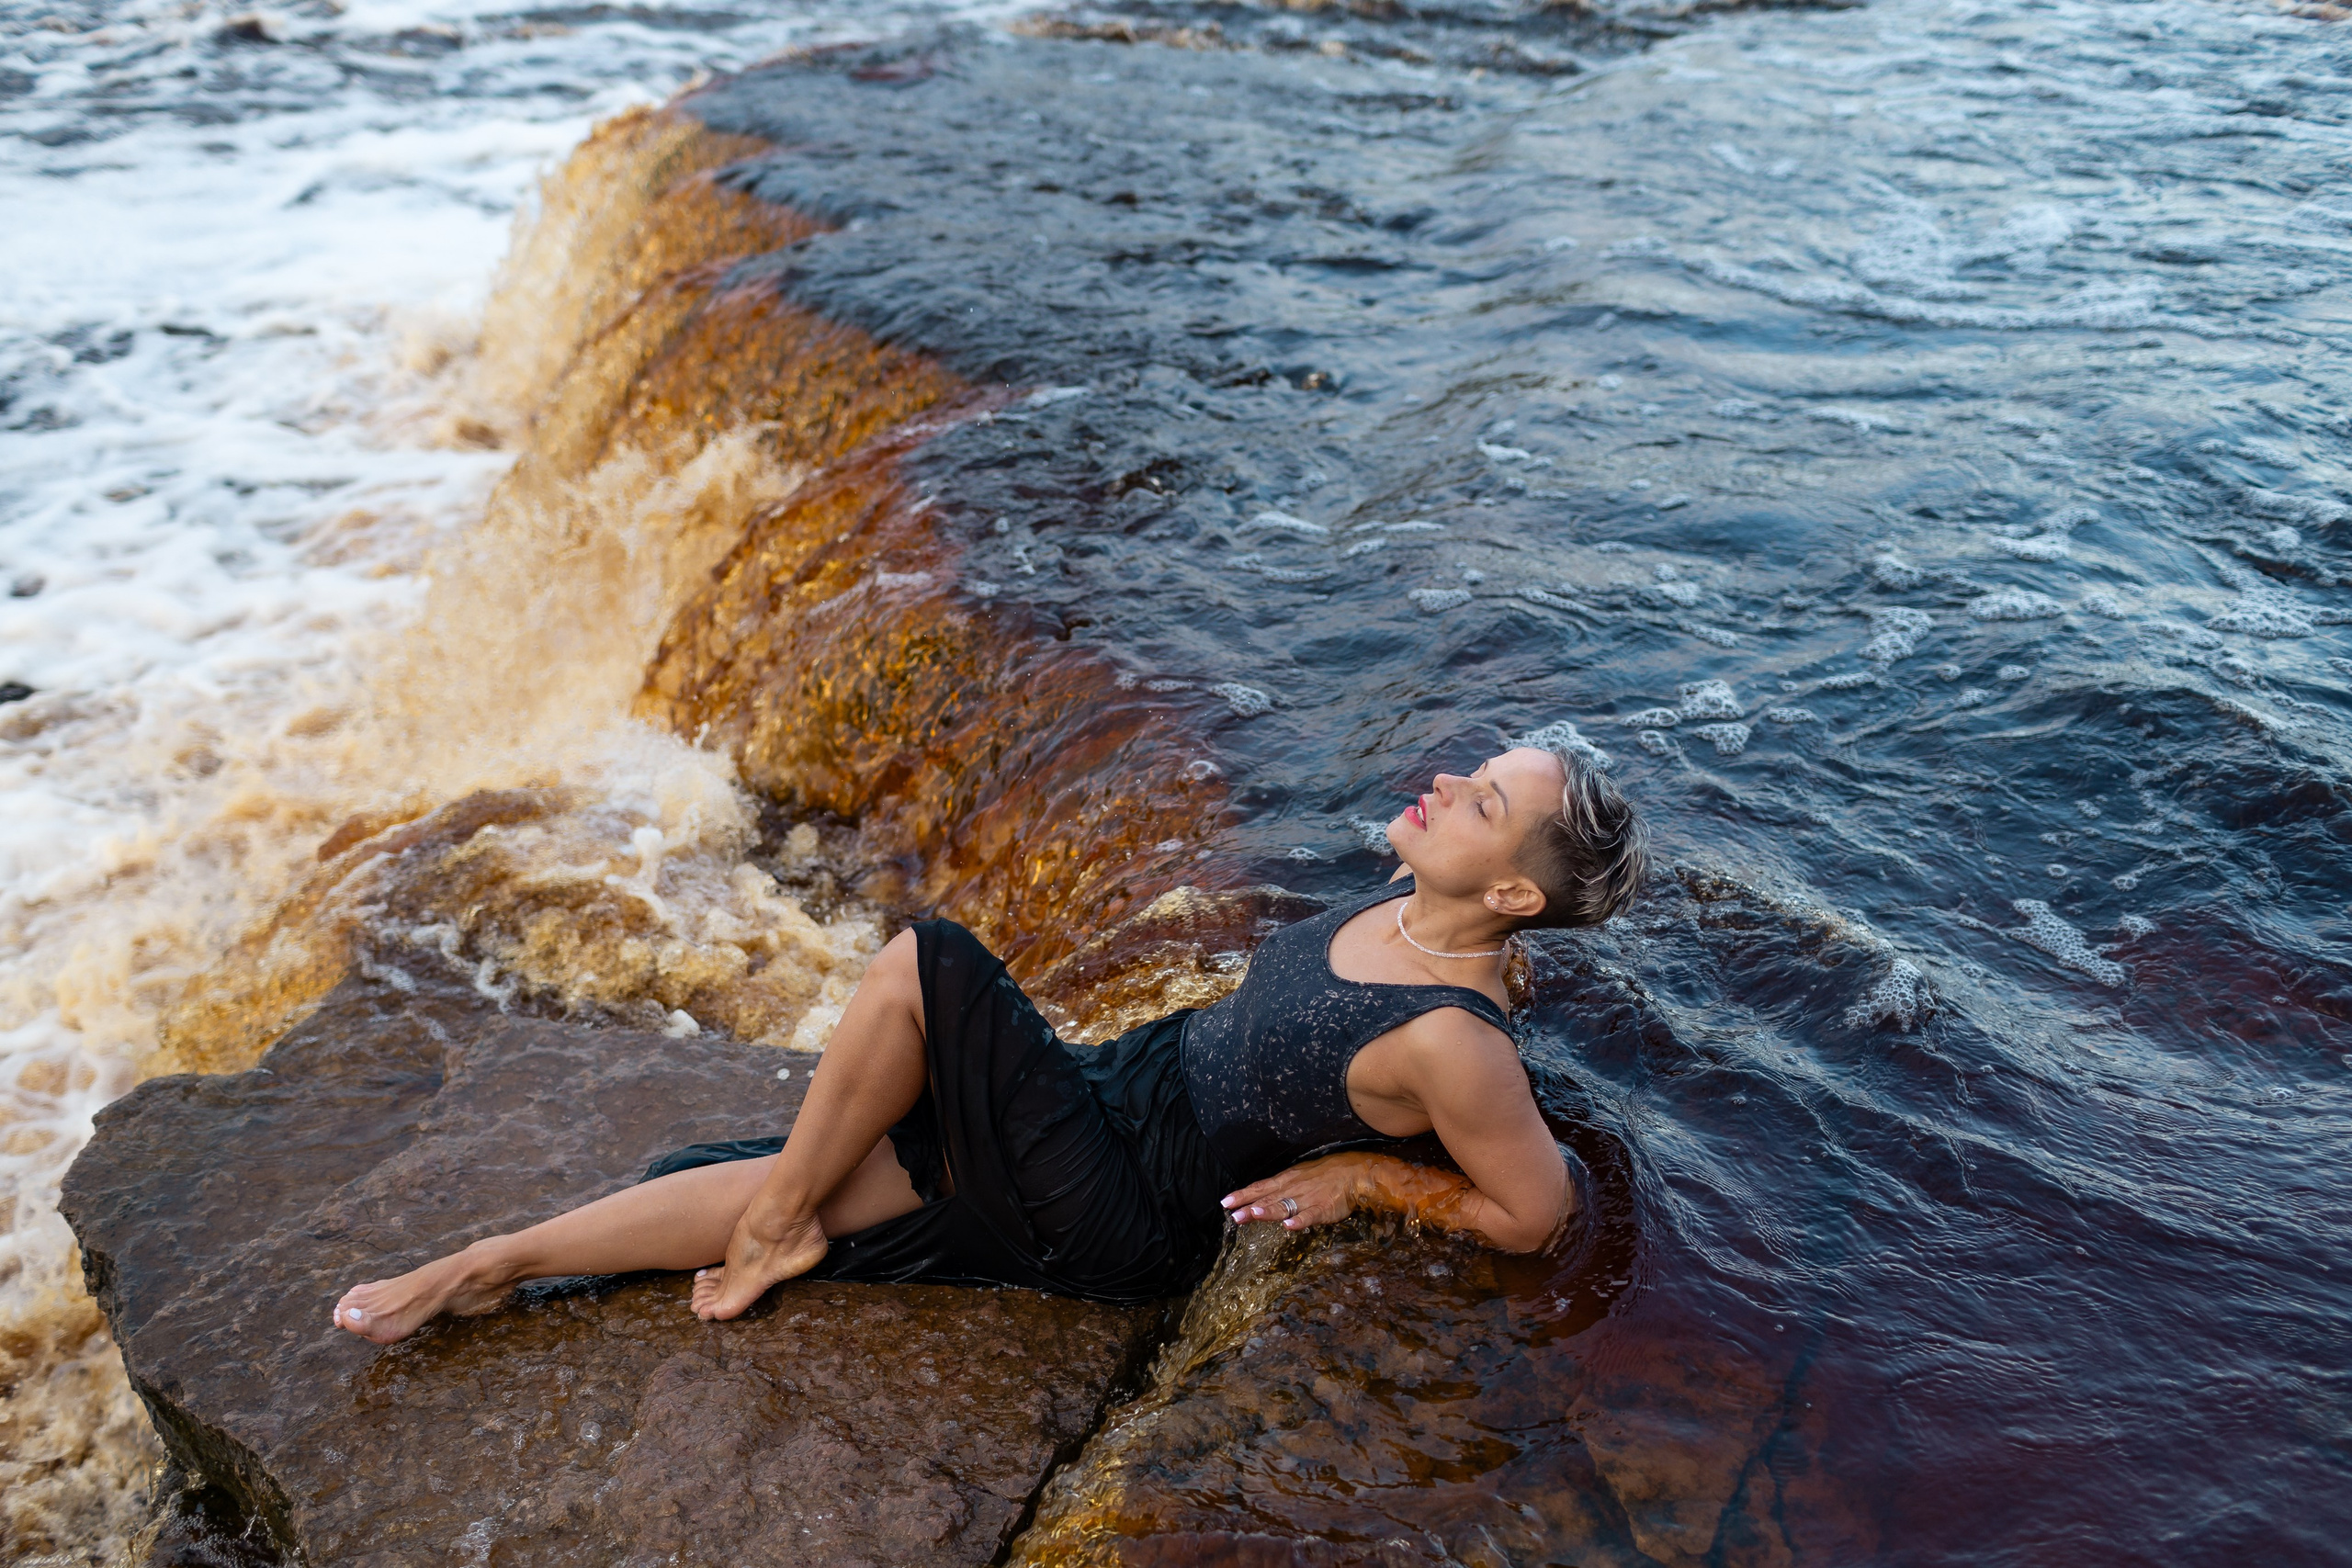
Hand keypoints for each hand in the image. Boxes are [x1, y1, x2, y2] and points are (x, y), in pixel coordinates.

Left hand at [1220, 1154, 1372, 1231]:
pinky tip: (1289, 1226)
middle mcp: (1293, 1189)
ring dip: (1269, 1211)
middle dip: (1249, 1207)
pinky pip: (1309, 1216)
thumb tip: (1262, 1196)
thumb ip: (1282, 1188)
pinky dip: (1299, 1221)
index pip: (1260, 1188)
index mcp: (1286, 1180)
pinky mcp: (1322, 1209)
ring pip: (1284, 1206)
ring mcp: (1307, 1199)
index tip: (1226, 1202)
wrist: (1353, 1172)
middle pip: (1267, 1199)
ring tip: (1254, 1214)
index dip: (1243, 1195)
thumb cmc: (1326, 1174)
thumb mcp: (1299, 1175)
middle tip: (1232, 1215)